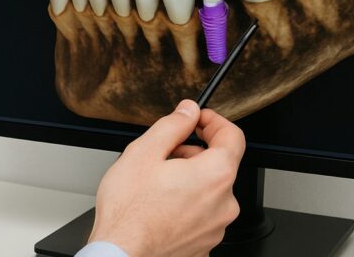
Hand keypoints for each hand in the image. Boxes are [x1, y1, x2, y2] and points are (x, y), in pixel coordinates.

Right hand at [88, 99, 245, 256]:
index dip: (213, 121)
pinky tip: (160, 206)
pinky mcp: (204, 244)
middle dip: (192, 153)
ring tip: (156, 185)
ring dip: (188, 180)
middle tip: (163, 156)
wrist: (120, 254)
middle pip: (218, 164)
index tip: (197, 119)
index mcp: (215, 175)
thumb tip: (188, 111)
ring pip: (208, 190)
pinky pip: (201, 214)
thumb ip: (173, 125)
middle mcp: (224, 203)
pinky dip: (185, 204)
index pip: (233, 137)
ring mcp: (215, 228)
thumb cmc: (129, 211)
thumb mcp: (144, 152)